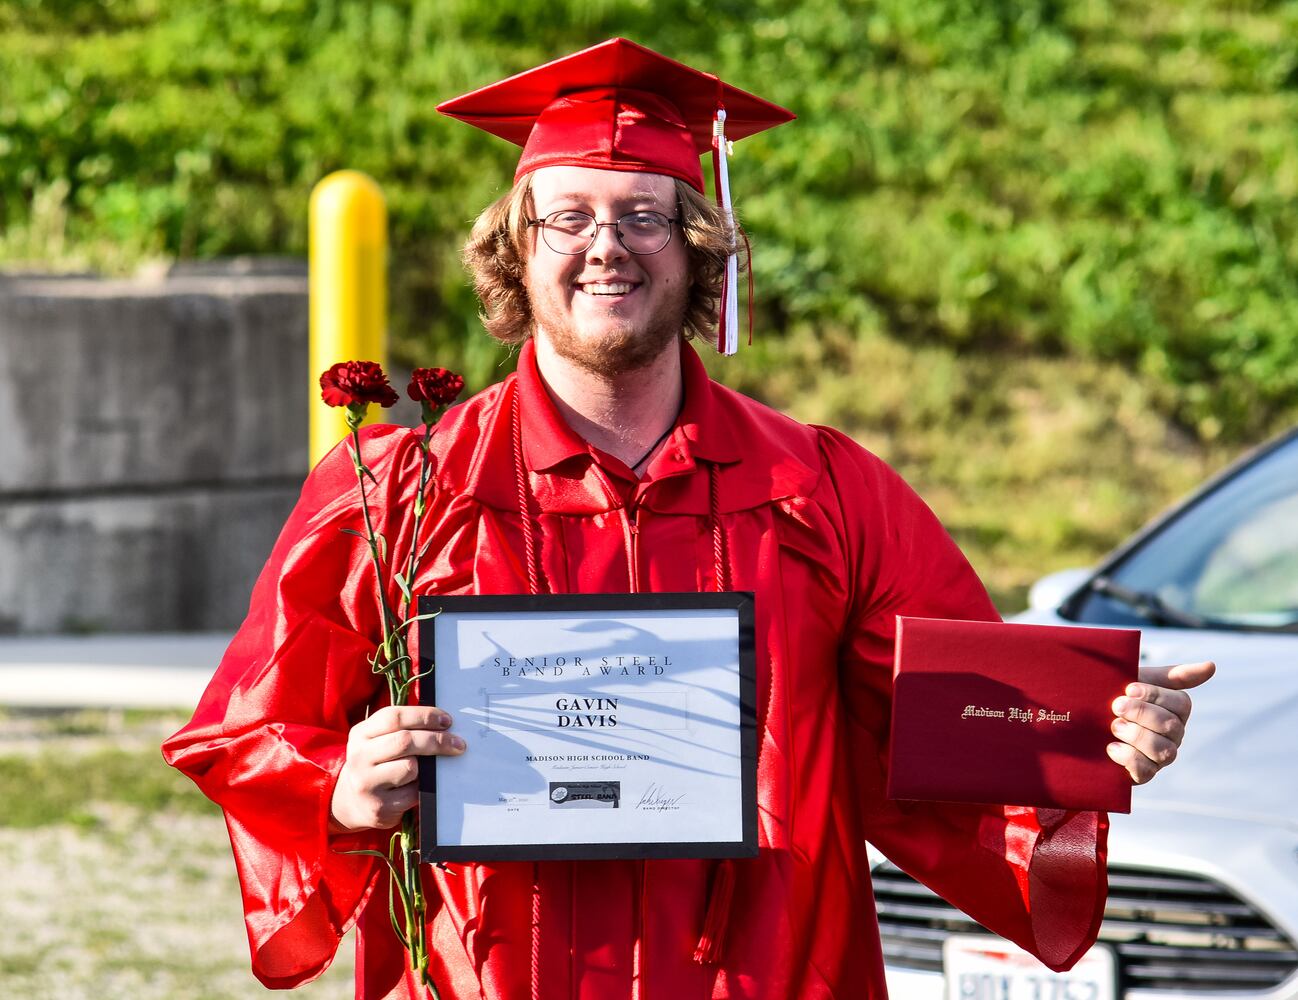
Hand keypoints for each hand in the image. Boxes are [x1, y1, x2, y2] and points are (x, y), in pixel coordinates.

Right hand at [329, 705, 465, 832]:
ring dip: (427, 766)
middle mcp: (359, 757)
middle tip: (458, 744)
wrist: (350, 803)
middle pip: (405, 741)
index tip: (447, 721)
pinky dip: (423, 787)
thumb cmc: (375, 764)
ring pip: (410, 767)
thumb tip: (443, 722)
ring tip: (428, 768)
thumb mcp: (377, 740)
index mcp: (361, 734)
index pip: (394, 717)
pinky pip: (414, 792)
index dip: (424, 716)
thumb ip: (402, 728)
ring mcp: (367, 783)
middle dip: (437, 740)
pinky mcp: (379, 807)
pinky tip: (421, 785)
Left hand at [1107, 660, 1215, 784]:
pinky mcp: (1142, 775)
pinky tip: (1110, 746)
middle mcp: (1173, 736)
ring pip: (1163, 751)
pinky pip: (1146, 771)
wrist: (1084, 718)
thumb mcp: (1139, 680)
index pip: (1182, 704)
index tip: (1128, 688)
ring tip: (1114, 726)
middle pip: (1171, 726)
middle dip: (1141, 713)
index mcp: (1175, 711)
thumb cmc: (1116, 696)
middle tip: (1116, 706)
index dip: (1155, 696)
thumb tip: (1212, 666)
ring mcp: (1159, 757)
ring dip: (1136, 735)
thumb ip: (1173, 675)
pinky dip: (1127, 757)